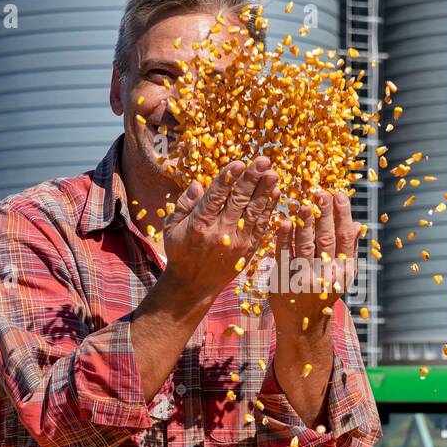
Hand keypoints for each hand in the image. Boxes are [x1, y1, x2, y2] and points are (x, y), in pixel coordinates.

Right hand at [159, 156, 280, 308]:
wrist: (193, 286)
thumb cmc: (180, 252)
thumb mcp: (171, 228)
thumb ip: (184, 205)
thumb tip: (198, 184)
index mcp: (199, 225)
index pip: (216, 197)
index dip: (228, 179)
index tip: (239, 163)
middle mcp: (220, 232)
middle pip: (239, 201)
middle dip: (252, 179)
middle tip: (263, 160)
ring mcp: (237, 242)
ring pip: (254, 212)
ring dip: (265, 191)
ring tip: (273, 173)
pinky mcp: (249, 249)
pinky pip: (262, 226)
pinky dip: (269, 209)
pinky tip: (276, 194)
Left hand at [267, 189, 361, 332]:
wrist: (303, 326)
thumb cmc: (322, 295)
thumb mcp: (341, 275)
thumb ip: (348, 250)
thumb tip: (357, 224)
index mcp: (342, 271)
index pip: (344, 238)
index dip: (342, 215)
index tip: (339, 194)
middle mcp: (326, 276)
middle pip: (326, 239)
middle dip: (324, 214)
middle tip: (321, 192)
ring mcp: (304, 279)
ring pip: (305, 247)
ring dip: (304, 224)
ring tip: (304, 204)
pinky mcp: (283, 282)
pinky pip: (283, 256)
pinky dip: (283, 239)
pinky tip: (284, 222)